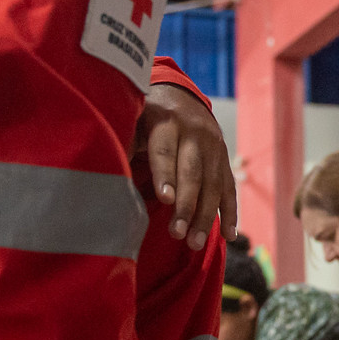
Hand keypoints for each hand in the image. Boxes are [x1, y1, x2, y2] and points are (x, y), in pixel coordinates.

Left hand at [134, 82, 236, 251]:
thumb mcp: (133, 118)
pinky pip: (229, 189)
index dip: (165, 175)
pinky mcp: (224, 160)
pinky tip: (230, 236)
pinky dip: (230, 213)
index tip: (164, 199)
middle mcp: (195, 134)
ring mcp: (214, 148)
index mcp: (167, 122)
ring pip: (213, 185)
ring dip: (206, 217)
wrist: (183, 95)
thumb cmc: (147, 114)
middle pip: (192, 173)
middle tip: (177, 233)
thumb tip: (108, 172)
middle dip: (186, 205)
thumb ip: (125, 142)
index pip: (165, 152)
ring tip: (195, 243)